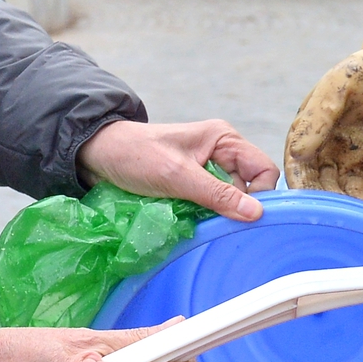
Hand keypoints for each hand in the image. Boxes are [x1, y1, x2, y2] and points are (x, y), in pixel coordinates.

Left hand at [79, 118, 275, 222]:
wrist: (99, 156)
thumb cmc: (136, 156)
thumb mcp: (177, 176)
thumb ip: (217, 194)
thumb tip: (256, 214)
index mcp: (224, 139)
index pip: (264, 169)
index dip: (261, 194)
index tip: (244, 216)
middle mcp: (221, 153)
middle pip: (249, 187)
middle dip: (236, 207)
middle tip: (214, 222)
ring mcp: (207, 170)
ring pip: (230, 199)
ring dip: (218, 213)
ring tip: (198, 221)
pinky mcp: (193, 185)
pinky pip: (212, 204)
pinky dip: (205, 215)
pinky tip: (192, 221)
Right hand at [285, 49, 362, 202]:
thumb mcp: (339, 85)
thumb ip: (318, 117)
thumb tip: (297, 154)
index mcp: (312, 136)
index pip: (300, 169)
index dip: (300, 185)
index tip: (307, 200)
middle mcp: (332, 156)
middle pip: (323, 190)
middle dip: (330, 204)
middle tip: (342, 210)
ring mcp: (360, 165)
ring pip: (351, 198)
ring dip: (357, 205)